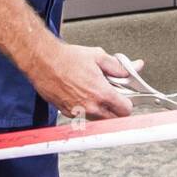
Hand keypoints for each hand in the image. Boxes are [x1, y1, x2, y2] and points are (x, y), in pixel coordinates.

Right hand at [26, 42, 143, 119]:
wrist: (43, 62)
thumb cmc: (66, 59)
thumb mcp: (98, 57)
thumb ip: (118, 67)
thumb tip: (133, 67)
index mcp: (101, 93)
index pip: (126, 110)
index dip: (128, 103)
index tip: (126, 98)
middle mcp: (90, 106)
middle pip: (114, 120)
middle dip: (117, 110)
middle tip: (114, 97)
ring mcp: (78, 112)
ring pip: (99, 120)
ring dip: (102, 111)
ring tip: (96, 94)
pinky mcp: (67, 113)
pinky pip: (83, 117)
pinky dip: (87, 110)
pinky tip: (82, 95)